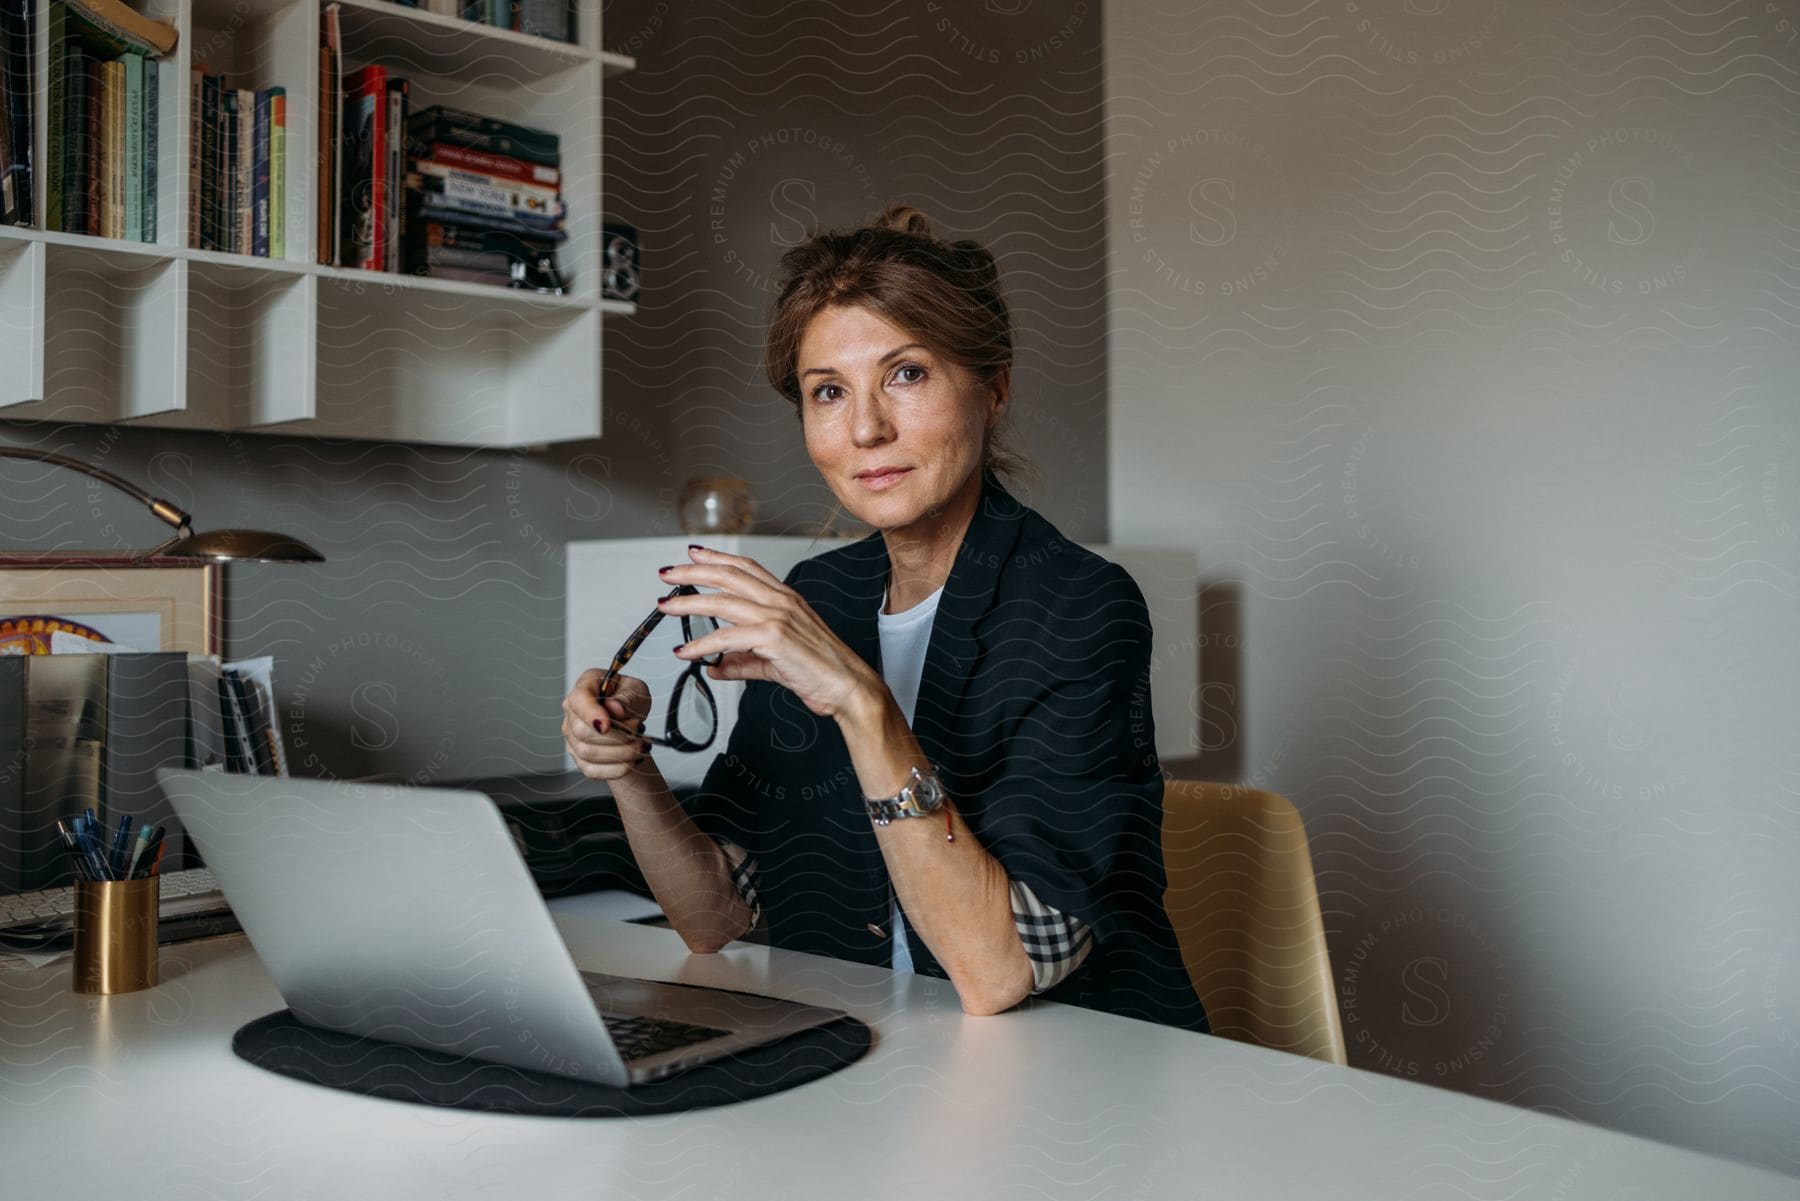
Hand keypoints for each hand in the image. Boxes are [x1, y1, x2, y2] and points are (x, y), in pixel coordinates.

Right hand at [563, 667, 654, 780]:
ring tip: (641, 745)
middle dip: (616, 736)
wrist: (631, 719)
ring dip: (620, 753)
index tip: (607, 725)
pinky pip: (592, 770)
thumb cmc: (629, 699)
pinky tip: (632, 760)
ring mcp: (572, 737)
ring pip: (588, 753)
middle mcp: (573, 712)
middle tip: (639, 730)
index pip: (579, 699)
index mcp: (586, 686)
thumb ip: (626, 698)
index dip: (590, 713)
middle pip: (582, 731)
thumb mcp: (636, 690)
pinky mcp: (580, 758)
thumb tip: (615, 708)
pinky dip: (616, 769)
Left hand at [656, 545, 878, 719]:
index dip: (718, 557)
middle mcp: (781, 601)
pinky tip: (686, 652)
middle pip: (729, 575)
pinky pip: (727, 637)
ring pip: (723, 600)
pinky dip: (701, 644)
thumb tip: (714, 666)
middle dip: (693, 571)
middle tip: (667, 574)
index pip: (746, 567)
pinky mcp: (774, 638)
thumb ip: (742, 661)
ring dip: (688, 602)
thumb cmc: (821, 672)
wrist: (849, 687)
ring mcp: (778, 616)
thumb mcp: (773, 661)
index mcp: (786, 598)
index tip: (694, 554)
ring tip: (665, 606)